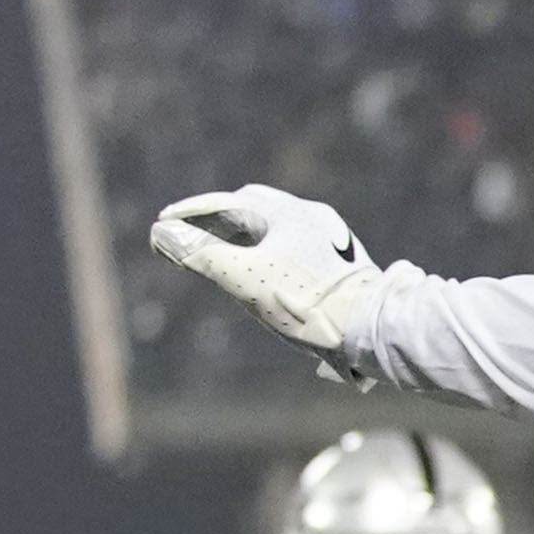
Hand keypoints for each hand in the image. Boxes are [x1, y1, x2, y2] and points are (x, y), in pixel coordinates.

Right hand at [150, 186, 386, 378]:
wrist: (372, 330)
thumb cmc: (308, 303)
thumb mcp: (245, 279)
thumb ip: (202, 255)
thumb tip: (162, 234)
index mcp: (291, 213)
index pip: (229, 203)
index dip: (192, 214)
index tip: (165, 224)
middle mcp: (314, 219)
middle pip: (255, 211)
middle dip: (217, 221)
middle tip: (191, 237)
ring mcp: (331, 242)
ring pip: (277, 232)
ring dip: (244, 240)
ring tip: (221, 257)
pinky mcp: (342, 266)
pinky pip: (294, 251)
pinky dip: (267, 256)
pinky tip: (265, 277)